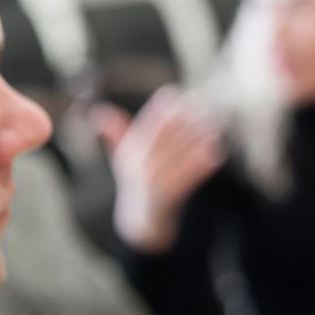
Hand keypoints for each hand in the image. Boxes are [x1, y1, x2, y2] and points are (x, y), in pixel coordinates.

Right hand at [92, 86, 224, 251]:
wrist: (140, 221)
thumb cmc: (134, 182)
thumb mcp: (122, 157)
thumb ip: (114, 132)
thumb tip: (98, 111)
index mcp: (128, 155)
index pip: (143, 127)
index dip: (157, 109)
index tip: (173, 93)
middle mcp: (137, 168)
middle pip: (161, 139)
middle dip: (179, 120)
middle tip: (199, 104)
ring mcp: (152, 185)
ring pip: (176, 157)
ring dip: (195, 140)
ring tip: (213, 125)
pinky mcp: (167, 200)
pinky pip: (186, 180)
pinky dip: (200, 167)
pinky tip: (216, 154)